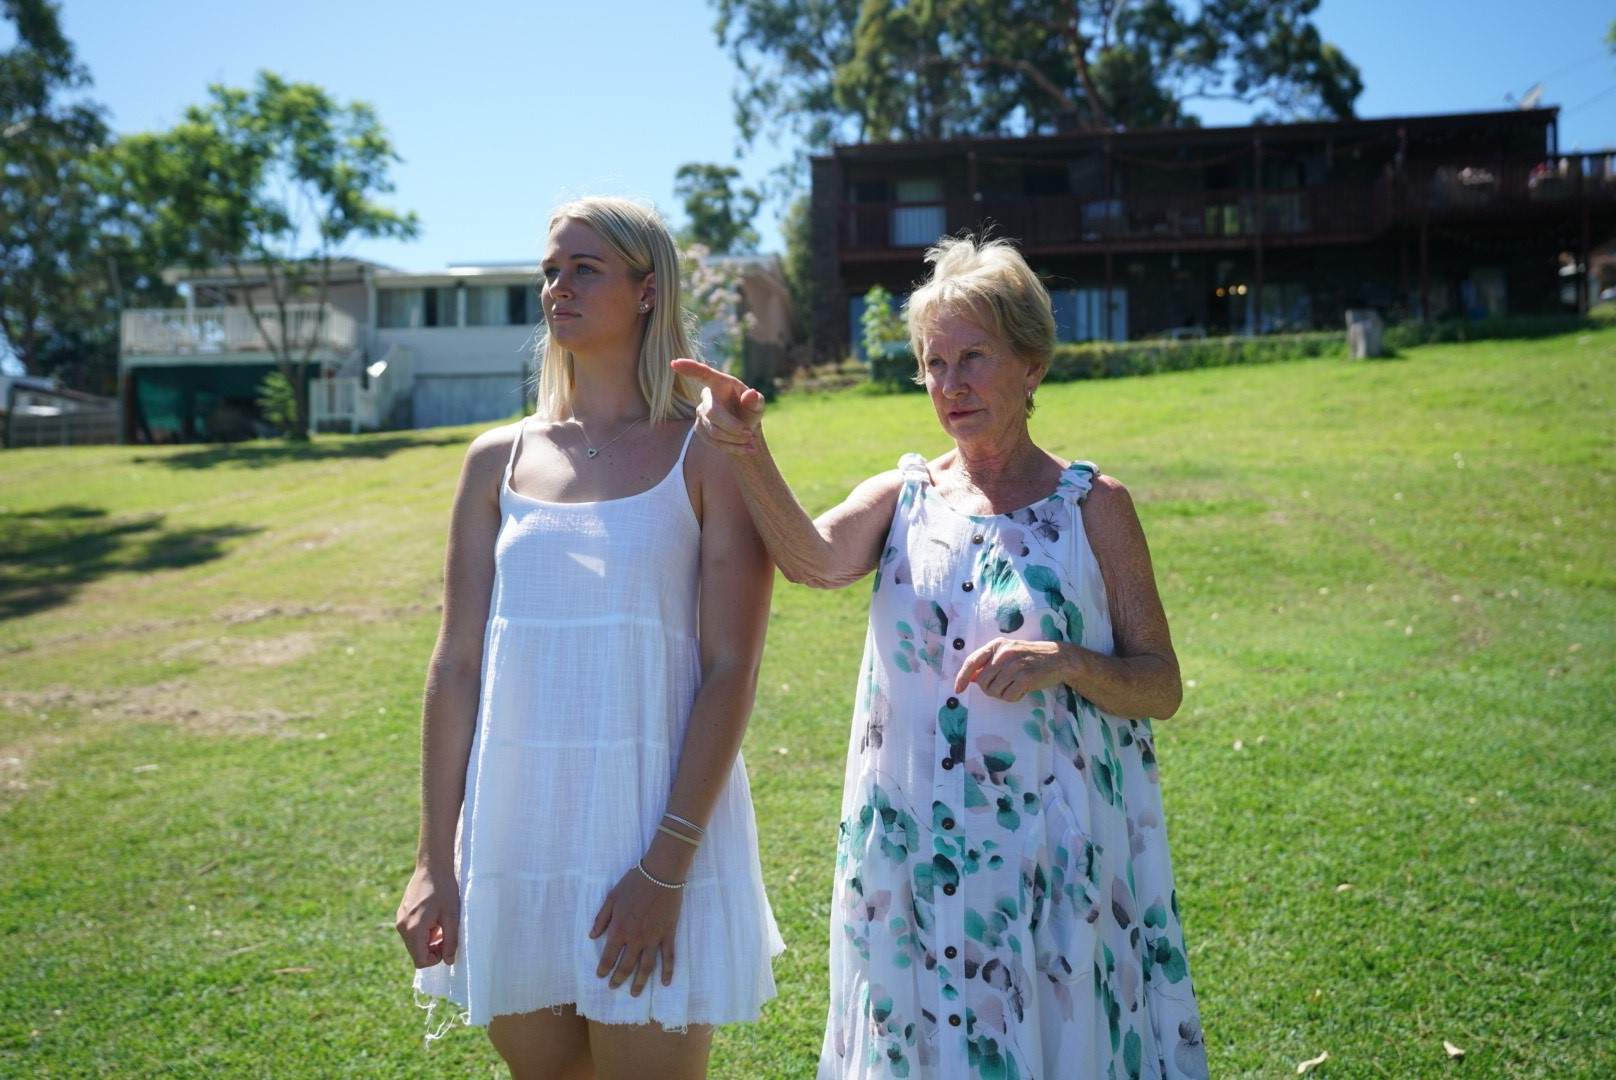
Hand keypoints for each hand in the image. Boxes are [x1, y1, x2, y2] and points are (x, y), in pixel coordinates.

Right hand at [395, 863, 459, 967]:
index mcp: (413, 929)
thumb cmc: (444, 889)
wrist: (432, 866)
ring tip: (442, 923)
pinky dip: (423, 931)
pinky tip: (434, 917)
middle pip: (416, 953)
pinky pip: (411, 932)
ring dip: (429, 940)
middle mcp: (402, 926)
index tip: (447, 943)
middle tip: (447, 933)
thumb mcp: (452, 916)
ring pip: (414, 943)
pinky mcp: (401, 914)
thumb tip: (449, 961)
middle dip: (433, 948)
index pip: (420, 961)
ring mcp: (399, 920)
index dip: (436, 958)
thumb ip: (451, 941)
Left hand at [589, 861, 684, 995]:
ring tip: (635, 993)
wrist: (660, 875)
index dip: (604, 968)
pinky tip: (665, 983)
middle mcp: (636, 939)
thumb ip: (601, 918)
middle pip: (626, 965)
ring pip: (646, 966)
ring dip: (640, 982)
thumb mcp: (611, 897)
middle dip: (618, 979)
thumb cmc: (634, 883)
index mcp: (619, 929)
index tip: (601, 976)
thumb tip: (592, 936)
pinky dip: (668, 971)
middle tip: (613, 987)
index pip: (609, 955)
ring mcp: (654, 939)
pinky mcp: (668, 935)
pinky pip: (668, 957)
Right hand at [671, 358, 765, 454]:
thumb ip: (756, 401)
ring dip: (735, 439)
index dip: (690, 368)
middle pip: (713, 413)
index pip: (703, 374)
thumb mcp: (757, 406)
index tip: (675, 363)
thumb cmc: (749, 411)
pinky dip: (732, 447)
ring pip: (714, 431)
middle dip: (732, 426)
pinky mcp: (699, 430)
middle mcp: (707, 397)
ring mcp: (700, 414)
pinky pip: (714, 442)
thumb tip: (751, 394)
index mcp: (720, 383)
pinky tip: (745, 449)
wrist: (745, 431)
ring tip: (751, 441)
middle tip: (750, 434)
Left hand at [954, 638, 1070, 702]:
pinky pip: (1009, 696)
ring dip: (1003, 694)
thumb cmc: (1030, 657)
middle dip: (990, 689)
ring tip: (1016, 685)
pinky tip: (1024, 689)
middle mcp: (1004, 653)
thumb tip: (970, 678)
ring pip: (994, 691)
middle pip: (982, 682)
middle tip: (1004, 686)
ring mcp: (1015, 665)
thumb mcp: (1007, 653)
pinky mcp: (1026, 677)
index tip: (958, 689)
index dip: (962, 677)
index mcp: (996, 644)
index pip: (972, 661)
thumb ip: (988, 663)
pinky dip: (1014, 697)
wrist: (1059, 658)